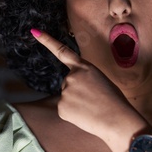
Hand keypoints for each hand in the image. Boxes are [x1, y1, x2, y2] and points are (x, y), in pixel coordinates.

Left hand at [30, 28, 144, 150]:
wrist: (117, 119)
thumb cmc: (114, 102)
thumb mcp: (101, 81)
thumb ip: (84, 80)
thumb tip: (72, 92)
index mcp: (85, 67)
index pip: (63, 51)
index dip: (47, 41)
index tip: (34, 32)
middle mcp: (72, 76)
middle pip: (68, 83)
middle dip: (78, 92)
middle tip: (94, 101)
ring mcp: (65, 91)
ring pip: (67, 97)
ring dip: (76, 104)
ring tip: (92, 108)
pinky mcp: (61, 107)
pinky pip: (65, 110)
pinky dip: (73, 114)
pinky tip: (85, 115)